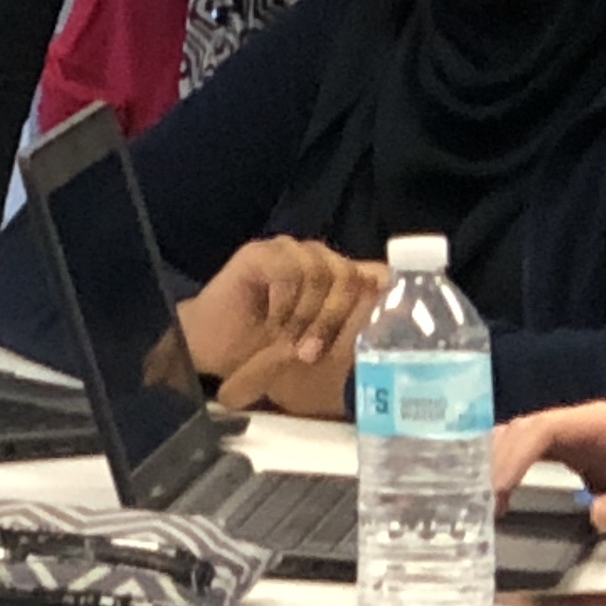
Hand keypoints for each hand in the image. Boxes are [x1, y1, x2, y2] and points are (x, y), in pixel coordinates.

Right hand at [178, 238, 384, 415]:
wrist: (214, 346)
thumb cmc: (266, 350)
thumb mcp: (316, 348)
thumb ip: (348, 334)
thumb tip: (390, 338)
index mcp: (336, 278)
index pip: (375, 273)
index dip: (382, 293)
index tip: (379, 325)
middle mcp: (317, 259)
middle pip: (348, 276)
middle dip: (331, 320)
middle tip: (310, 353)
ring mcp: (289, 252)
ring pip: (320, 273)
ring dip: (304, 316)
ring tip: (287, 340)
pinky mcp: (260, 253)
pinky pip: (288, 272)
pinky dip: (283, 304)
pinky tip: (271, 322)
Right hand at [492, 398, 605, 500]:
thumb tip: (594, 513)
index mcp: (601, 424)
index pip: (544, 430)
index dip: (516, 456)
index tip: (498, 490)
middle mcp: (581, 422)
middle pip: (525, 429)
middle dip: (497, 461)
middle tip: (481, 502)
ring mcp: (575, 433)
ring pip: (523, 434)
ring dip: (498, 460)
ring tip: (484, 497)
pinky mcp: (573, 447)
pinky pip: (533, 447)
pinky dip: (510, 462)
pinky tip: (497, 488)